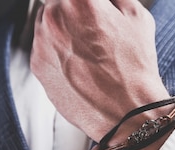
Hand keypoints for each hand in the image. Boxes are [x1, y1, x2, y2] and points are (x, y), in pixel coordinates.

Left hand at [31, 0, 170, 140]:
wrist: (125, 114)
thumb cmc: (134, 70)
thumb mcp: (137, 17)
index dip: (91, 3)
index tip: (96, 8)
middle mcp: (54, 16)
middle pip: (59, 2)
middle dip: (75, 10)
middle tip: (95, 28)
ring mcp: (41, 41)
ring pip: (47, 22)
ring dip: (63, 27)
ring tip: (88, 49)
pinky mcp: (37, 65)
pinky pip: (43, 47)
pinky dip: (57, 50)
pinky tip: (79, 64)